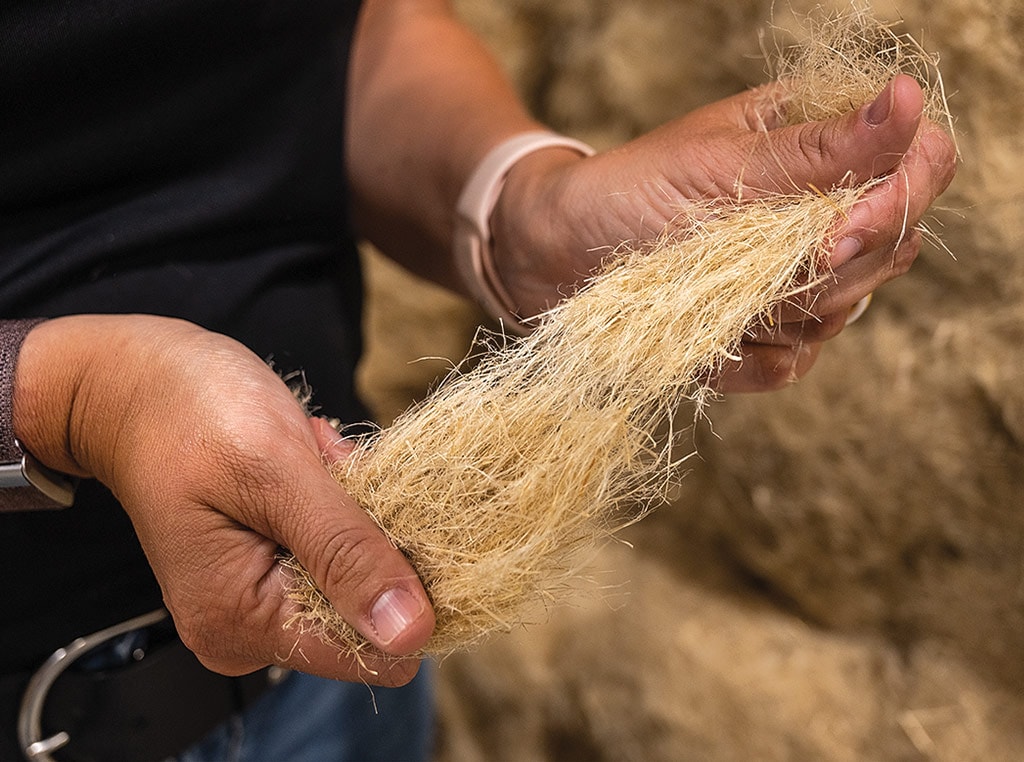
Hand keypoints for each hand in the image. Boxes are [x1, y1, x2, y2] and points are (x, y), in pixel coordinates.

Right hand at [14, 315, 434, 684]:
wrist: (135, 384)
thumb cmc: (190, 413)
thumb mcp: (276, 472)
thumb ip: (344, 552)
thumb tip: (411, 635)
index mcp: (243, 624)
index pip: (371, 649)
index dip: (404, 586)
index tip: (376, 511)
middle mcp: (249, 632)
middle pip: (369, 607)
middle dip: (366, 532)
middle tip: (319, 470)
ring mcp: (259, 602)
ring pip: (360, 569)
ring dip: (352, 507)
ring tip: (304, 460)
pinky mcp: (269, 570)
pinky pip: (339, 546)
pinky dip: (337, 500)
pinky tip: (303, 464)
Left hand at [493, 74, 956, 390]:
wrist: (552, 260)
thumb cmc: (622, 192)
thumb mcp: (715, 165)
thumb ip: (817, 152)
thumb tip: (906, 99)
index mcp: (817, 147)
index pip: (920, 166)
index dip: (900, 204)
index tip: (836, 236)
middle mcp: (817, 211)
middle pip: (892, 251)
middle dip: (829, 271)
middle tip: (752, 267)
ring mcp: (793, 276)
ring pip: (843, 315)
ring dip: (777, 313)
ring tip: (705, 290)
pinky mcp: (761, 332)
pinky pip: (793, 365)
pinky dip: (748, 360)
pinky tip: (705, 338)